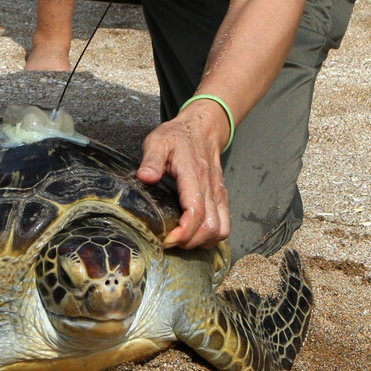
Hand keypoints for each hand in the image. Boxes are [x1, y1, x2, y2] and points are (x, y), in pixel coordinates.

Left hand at [136, 109, 230, 249]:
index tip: (166, 239)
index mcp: (193, 174)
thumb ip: (151, 160)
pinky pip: (224, 225)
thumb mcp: (157, 141)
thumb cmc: (177, 136)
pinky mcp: (221, 198)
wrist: (202, 128)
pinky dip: (211, 236)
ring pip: (221, 230)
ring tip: (181, 240)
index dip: (183, 232)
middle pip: (210, 228)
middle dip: (190, 242)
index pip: (196, 211)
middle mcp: (210, 187)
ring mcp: (218, 194)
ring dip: (202, 242)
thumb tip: (145, 177)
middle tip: (169, 241)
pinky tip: (193, 234)